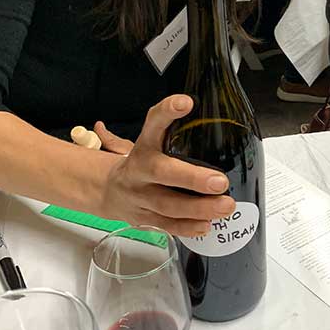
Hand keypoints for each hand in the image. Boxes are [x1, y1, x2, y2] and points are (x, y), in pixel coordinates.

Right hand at [101, 95, 235, 235]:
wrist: (105, 191)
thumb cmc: (138, 163)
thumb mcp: (146, 141)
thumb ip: (165, 126)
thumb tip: (187, 102)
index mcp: (143, 146)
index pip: (153, 123)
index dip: (166, 113)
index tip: (185, 103)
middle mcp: (139, 170)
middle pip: (161, 172)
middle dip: (192, 179)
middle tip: (219, 181)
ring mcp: (141, 197)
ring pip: (167, 205)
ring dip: (198, 208)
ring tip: (224, 206)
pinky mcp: (145, 219)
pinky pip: (167, 225)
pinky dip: (187, 227)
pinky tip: (207, 225)